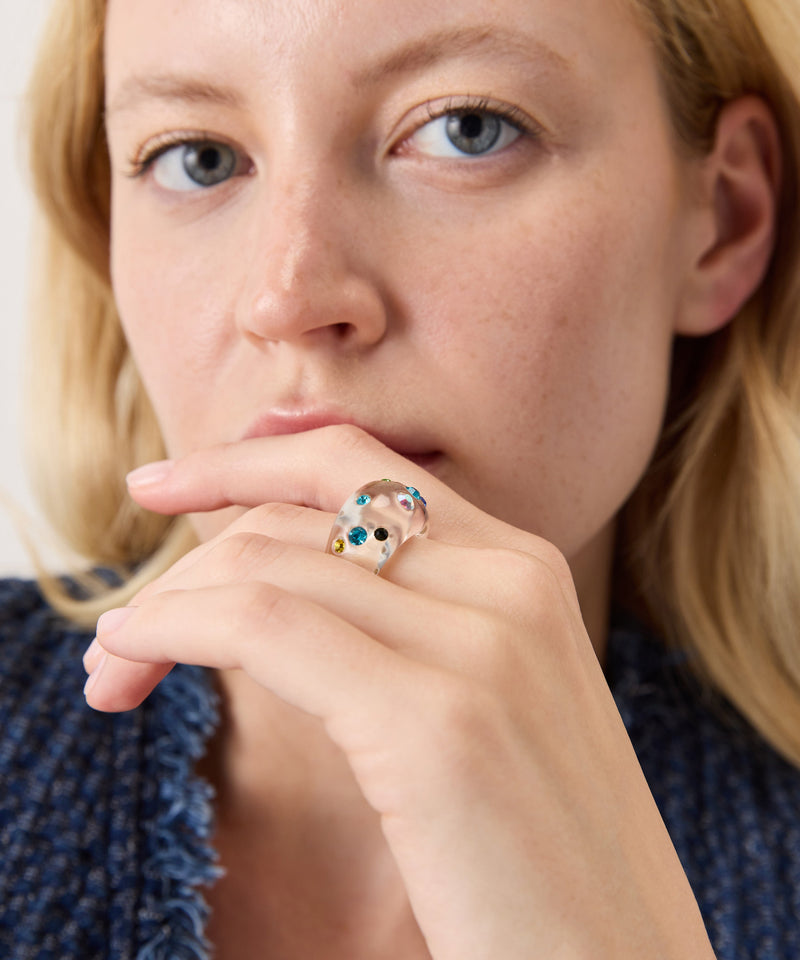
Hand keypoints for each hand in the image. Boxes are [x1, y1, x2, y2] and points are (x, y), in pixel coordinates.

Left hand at [83, 425, 714, 958]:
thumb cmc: (546, 858)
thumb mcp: (494, 706)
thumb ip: (420, 626)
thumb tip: (293, 589)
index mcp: (524, 568)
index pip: (355, 467)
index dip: (243, 461)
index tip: (162, 484)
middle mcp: (509, 580)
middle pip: (296, 516)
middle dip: (186, 560)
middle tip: (122, 636)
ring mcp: (481, 643)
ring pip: (267, 563)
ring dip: (164, 606)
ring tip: (114, 670)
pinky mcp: (436, 722)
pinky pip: (263, 626)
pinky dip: (174, 629)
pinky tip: (132, 663)